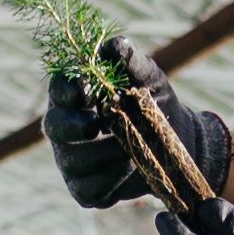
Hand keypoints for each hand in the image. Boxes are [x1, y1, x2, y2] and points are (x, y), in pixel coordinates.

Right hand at [45, 38, 233, 208]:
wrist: (179, 144)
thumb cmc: (155, 104)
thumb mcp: (149, 79)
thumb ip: (132, 62)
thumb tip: (114, 45)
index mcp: (74, 95)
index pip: (58, 90)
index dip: (66, 90)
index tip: (86, 89)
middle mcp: (65, 127)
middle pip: (54, 127)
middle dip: (74, 126)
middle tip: (98, 125)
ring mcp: (71, 160)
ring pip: (73, 161)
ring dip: (103, 154)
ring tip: (131, 147)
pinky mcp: (85, 189)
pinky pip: (88, 188)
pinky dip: (112, 179)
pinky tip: (131, 167)